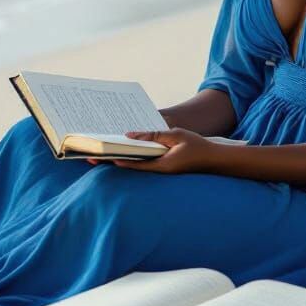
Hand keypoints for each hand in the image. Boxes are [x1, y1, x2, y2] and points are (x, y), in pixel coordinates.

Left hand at [88, 128, 214, 173]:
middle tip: (91, 156)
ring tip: (102, 152)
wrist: (214, 159)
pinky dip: (132, 157)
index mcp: (161, 165)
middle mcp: (158, 170)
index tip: (99, 156)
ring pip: (135, 164)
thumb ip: (153, 135)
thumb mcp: (175, 135)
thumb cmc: (197, 145)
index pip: (132, 163)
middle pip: (129, 165)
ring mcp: (160, 169)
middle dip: (111, 160)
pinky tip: (124, 151)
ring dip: (120, 158)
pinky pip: (144, 162)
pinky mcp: (163, 167)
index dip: (114, 159)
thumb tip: (130, 135)